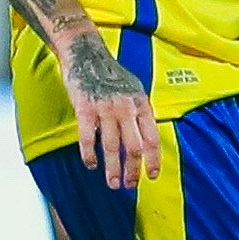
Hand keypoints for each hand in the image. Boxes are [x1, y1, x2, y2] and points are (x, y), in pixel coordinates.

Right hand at [56, 24, 157, 187]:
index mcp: (141, 104)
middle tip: (129, 185)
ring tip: (112, 184)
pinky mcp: (84, 108)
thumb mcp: (134, 89)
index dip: (153, 160)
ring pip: (112, 147)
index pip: (152, 138)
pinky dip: (90, 155)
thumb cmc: (110, 73)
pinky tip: (91, 165)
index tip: (152, 176)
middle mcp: (126, 108)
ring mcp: (105, 108)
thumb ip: (139, 113)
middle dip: (133, 171)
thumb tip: (147, 140)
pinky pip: (88, 138)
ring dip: (113, 169)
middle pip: (134, 147)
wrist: (86, 53)